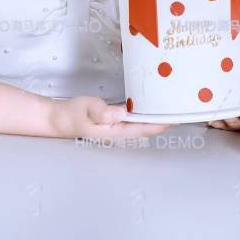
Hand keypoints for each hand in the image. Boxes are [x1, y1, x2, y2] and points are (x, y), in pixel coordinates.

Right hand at [50, 95, 171, 140]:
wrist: (57, 119)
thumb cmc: (72, 114)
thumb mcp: (86, 109)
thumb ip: (103, 112)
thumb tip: (122, 114)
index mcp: (115, 131)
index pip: (144, 129)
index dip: (161, 124)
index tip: (177, 117)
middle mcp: (119, 133)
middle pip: (146, 129)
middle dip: (163, 121)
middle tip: (181, 109)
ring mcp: (116, 129)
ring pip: (141, 125)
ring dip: (155, 118)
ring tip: (171, 108)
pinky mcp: (112, 122)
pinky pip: (133, 120)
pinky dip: (144, 114)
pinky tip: (149, 107)